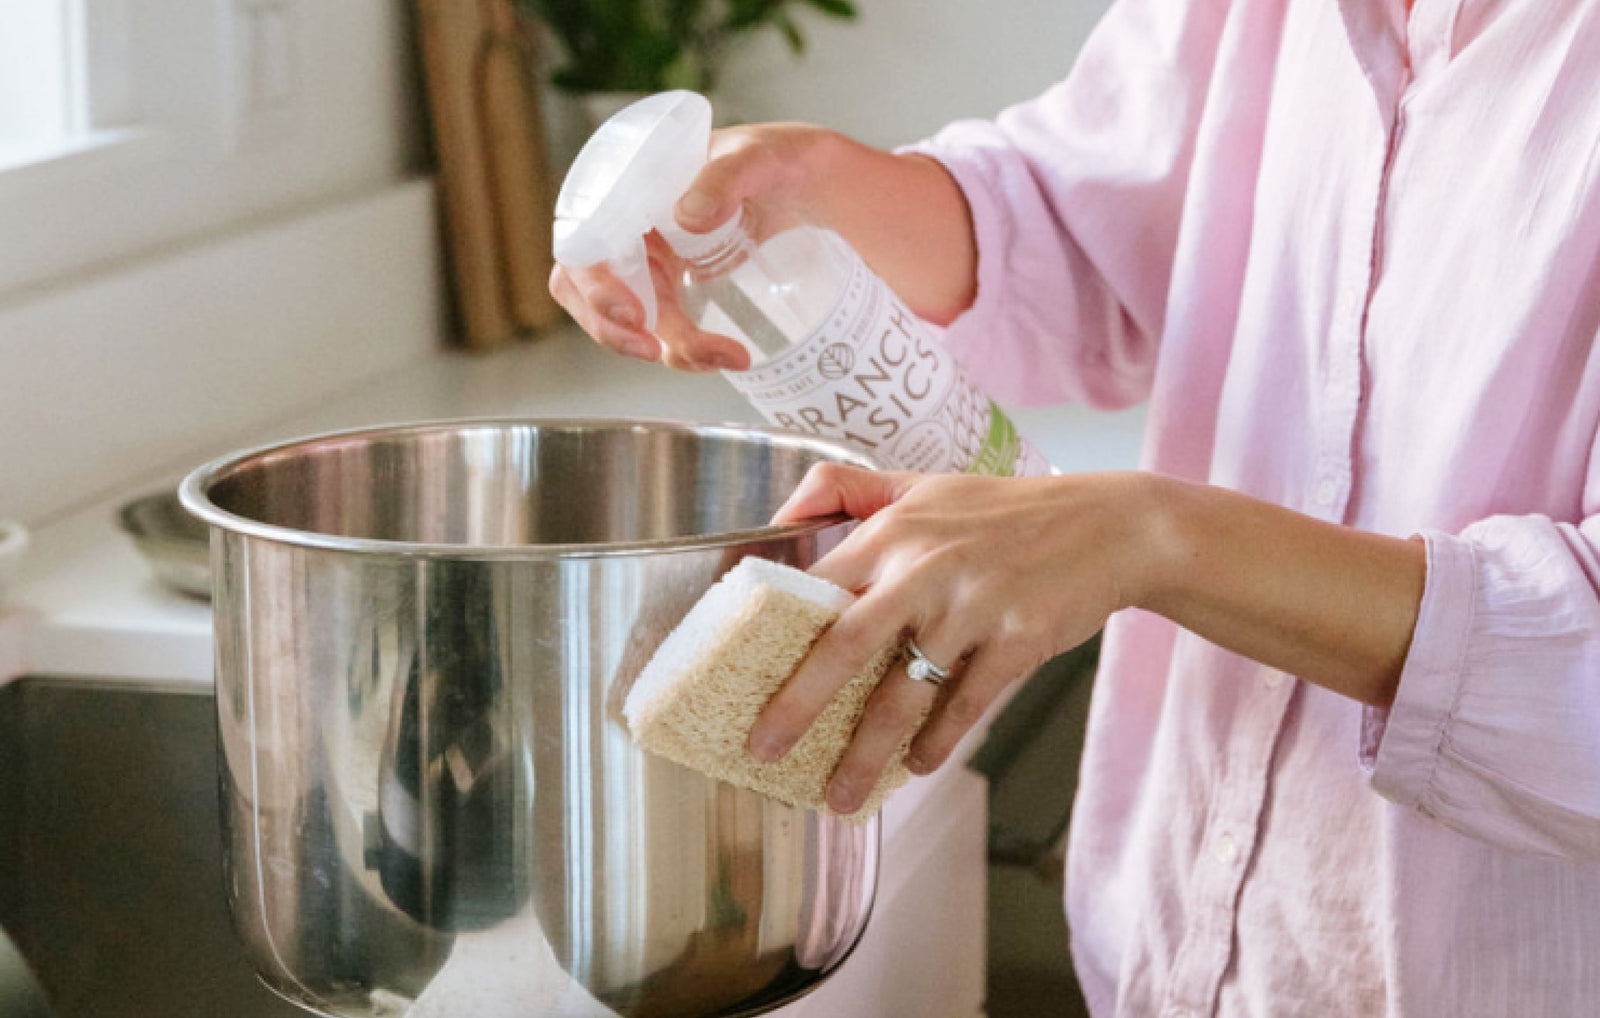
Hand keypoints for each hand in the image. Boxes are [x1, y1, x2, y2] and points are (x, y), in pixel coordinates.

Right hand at [549, 122, 839, 371]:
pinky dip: (684, 350)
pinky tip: (723, 355)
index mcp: (631, 185)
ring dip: (664, 347)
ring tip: (724, 356)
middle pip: (588, 289)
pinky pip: (661, 328)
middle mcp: (631, 225)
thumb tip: (686, 217)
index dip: (594, 281)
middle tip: (657, 350)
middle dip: (615, 330)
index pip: (583, 237)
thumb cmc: (784, 157)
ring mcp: (652, 258)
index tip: (633, 313)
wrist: (820, 187)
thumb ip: (725, 177)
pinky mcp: (678, 287)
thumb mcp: (760, 157)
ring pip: (627, 318)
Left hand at [750, 463, 1164, 814]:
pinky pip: (964, 705)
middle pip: (843, 647)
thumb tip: (781, 517)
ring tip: (839, 795)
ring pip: (902, 694)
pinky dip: (936, 742)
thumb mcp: (923, 482)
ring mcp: (973, 607)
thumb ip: (848, 490)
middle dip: (797, 705)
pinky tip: (916, 766)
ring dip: (865, 753)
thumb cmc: (1007, 509)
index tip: (741, 678)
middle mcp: (925, 569)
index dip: (774, 636)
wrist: (1111, 526)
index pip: (815, 588)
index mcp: (894, 532)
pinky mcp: (1017, 641)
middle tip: (763, 750)